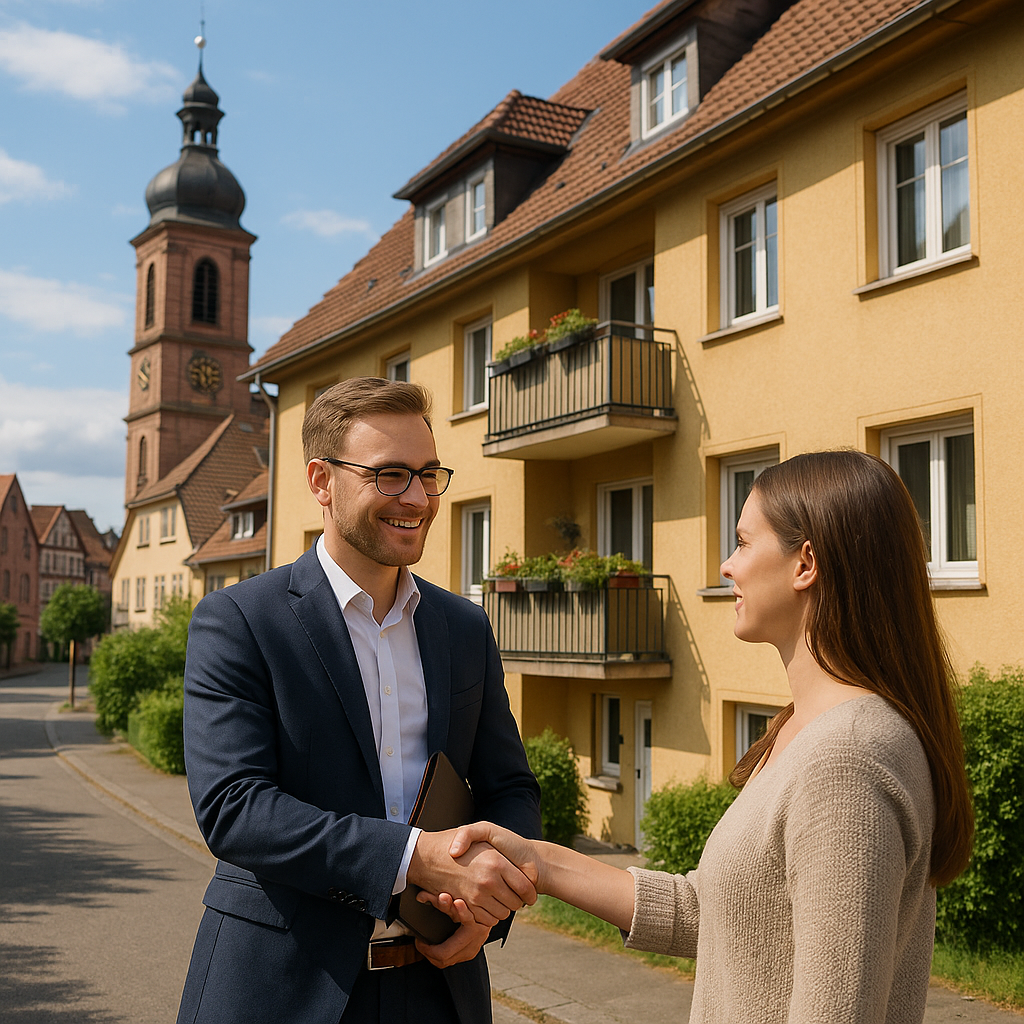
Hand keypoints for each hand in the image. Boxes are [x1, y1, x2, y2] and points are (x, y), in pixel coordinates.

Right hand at [408, 828, 536, 923]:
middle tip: (512, 894)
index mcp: (496, 862)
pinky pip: (486, 919)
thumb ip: (505, 849)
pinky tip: (486, 903)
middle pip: (515, 903)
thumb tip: (522, 870)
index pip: (525, 888)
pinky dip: (489, 915)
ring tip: (499, 897)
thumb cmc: (456, 840)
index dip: (530, 893)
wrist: (426, 856)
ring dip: (503, 909)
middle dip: (517, 901)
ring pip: (502, 914)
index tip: (530, 894)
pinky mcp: (466, 906)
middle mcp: (488, 880)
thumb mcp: (482, 830)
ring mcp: (476, 895)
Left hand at [415, 899, 489, 968]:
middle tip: (419, 943)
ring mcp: (475, 947)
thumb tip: (422, 897)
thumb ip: (440, 901)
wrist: (491, 902)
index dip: (428, 948)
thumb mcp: (455, 899)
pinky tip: (436, 946)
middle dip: (429, 953)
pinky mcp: (473, 949)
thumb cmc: (472, 898)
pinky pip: (454, 958)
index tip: (419, 939)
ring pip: (449, 961)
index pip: (445, 951)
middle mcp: (475, 941)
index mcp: (473, 929)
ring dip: (435, 955)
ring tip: (425, 945)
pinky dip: (444, 954)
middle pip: (446, 958)